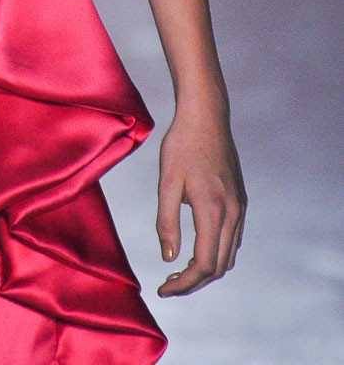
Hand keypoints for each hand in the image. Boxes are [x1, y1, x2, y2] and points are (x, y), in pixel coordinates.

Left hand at [156, 99, 245, 295]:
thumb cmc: (182, 144)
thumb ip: (166, 221)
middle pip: (219, 266)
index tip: (163, 288)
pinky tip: (196, 248)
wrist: (206, 115)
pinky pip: (232, 238)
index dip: (184, 284)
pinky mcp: (239, 200)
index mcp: (213, 210)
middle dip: (194, 282)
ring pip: (229, 254)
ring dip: (206, 269)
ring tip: (179, 270)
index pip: (204, 264)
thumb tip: (169, 257)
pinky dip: (216, 252)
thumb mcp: (166, 181)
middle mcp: (232, 213)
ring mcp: (239, 207)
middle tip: (168, 283)